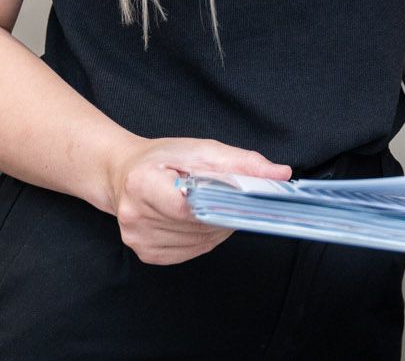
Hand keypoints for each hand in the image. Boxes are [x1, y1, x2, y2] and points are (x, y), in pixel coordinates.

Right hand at [104, 137, 291, 264]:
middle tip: (225, 196)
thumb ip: (242, 162)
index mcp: (141, 183)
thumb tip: (280, 174)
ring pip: (199, 242)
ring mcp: (137, 239)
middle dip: (221, 213)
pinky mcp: (145, 254)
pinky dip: (203, 238)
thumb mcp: (201, 149)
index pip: (189, 206)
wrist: (124, 173)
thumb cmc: (163, 159)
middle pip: (198, 226)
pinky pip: (190, 252)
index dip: (218, 204)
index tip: (237, 197)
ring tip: (208, 205)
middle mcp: (134, 215)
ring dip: (215, 227)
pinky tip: (197, 221)